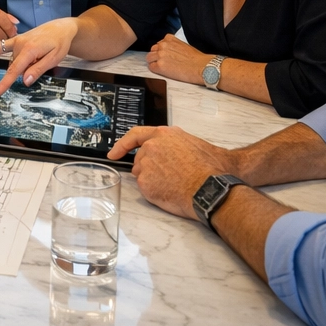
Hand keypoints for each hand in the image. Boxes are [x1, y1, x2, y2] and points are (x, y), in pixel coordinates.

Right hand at [0, 17, 79, 95]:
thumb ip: (38, 69)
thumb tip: (25, 81)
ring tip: (38, 55)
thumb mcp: (54, 59)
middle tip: (42, 61)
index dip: (4, 83)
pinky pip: (0, 46)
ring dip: (21, 64)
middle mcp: (20, 44)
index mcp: (30, 50)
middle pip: (16, 67)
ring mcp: (17, 40)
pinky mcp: (16, 39)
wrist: (60, 28)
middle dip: (25, 71)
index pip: (14, 70)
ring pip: (12, 61)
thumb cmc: (59, 42)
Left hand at [106, 125, 238, 219]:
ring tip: (174, 183)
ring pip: (141, 174)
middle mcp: (151, 147)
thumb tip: (169, 149)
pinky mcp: (144, 182)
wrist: (210, 188)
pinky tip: (170, 191)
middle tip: (169, 177)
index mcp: (163, 135)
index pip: (135, 135)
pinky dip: (154, 191)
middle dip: (149, 168)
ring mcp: (146, 164)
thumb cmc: (209, 169)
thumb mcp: (193, 144)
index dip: (122, 145)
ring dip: (152, 179)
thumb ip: (173, 143)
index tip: (114, 152)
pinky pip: (144, 188)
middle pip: (140, 159)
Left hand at [146, 34, 210, 84]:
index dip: (161, 51)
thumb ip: (172, 45)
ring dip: (154, 63)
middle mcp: (163, 45)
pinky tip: (164, 72)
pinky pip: (151, 67)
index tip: (165, 55)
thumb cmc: (196, 58)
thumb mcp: (183, 45)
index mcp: (169, 39)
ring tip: (164, 67)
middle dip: (156, 56)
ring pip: (149, 58)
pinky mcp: (160, 66)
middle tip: (164, 62)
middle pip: (152, 50)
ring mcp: (160, 55)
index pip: (158, 44)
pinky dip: (156, 70)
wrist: (201, 67)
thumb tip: (168, 50)